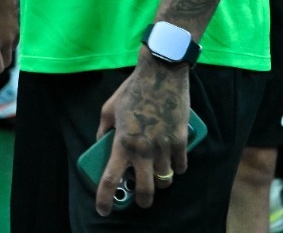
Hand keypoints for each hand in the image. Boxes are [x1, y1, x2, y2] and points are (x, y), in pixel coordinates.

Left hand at [94, 57, 188, 214]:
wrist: (161, 72)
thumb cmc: (132, 89)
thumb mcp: (109, 108)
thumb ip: (103, 130)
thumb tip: (101, 144)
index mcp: (122, 142)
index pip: (110, 179)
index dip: (105, 199)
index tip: (103, 210)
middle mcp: (144, 149)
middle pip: (145, 191)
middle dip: (142, 201)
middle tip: (140, 199)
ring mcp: (164, 147)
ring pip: (165, 180)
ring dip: (160, 181)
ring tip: (156, 174)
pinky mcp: (181, 140)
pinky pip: (181, 166)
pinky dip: (176, 167)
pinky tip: (172, 160)